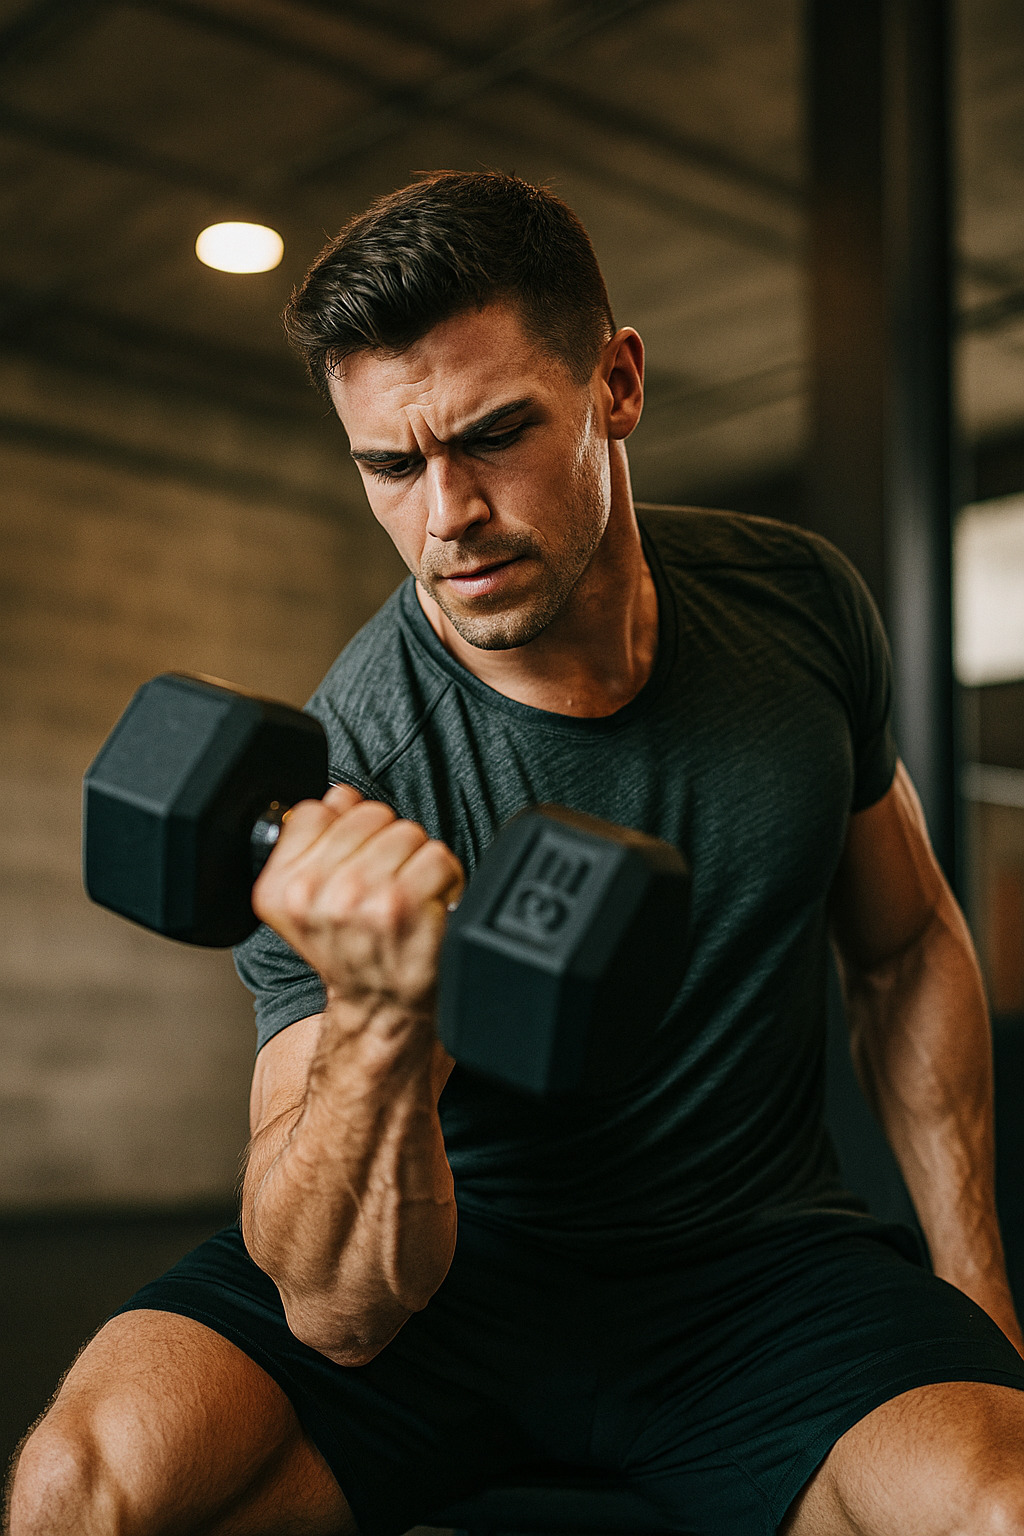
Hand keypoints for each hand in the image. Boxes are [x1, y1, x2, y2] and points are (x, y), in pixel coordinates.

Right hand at [252, 785, 464, 1016]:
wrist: (380, 1008)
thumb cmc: (352, 953)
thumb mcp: (308, 900)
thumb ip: (315, 840)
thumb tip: (338, 797)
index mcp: (280, 888)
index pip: (319, 809)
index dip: (346, 829)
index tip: (354, 861)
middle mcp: (313, 894)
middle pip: (370, 814)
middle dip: (386, 843)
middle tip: (386, 884)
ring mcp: (358, 899)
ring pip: (407, 832)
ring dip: (417, 862)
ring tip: (407, 896)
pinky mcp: (403, 906)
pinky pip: (437, 856)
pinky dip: (444, 879)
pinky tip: (428, 906)